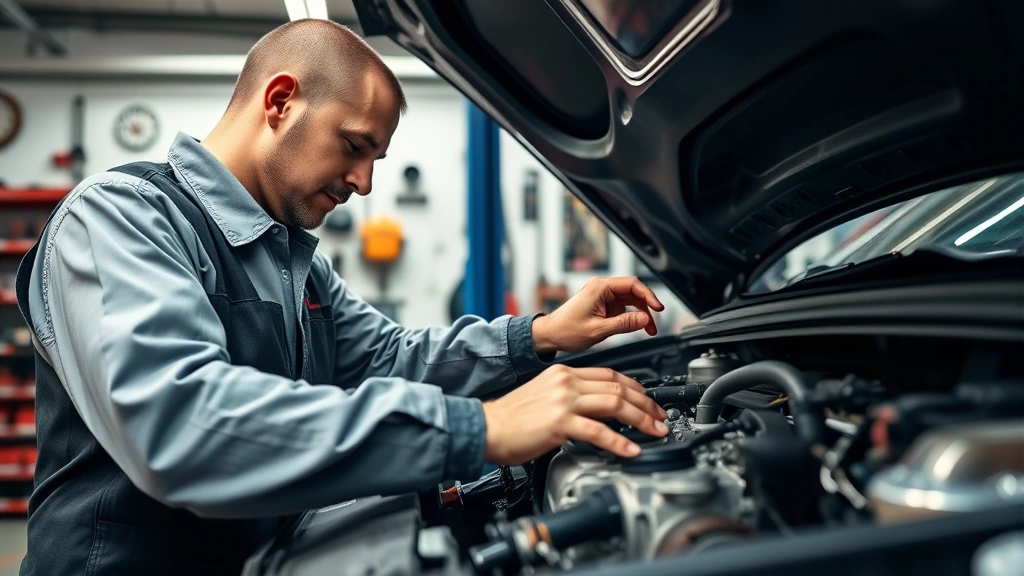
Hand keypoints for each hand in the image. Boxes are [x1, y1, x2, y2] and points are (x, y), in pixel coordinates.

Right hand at [481, 365, 668, 464]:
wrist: (485, 426)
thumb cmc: (511, 418)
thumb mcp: (545, 395)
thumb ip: (571, 397)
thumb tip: (598, 410)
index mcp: (564, 373)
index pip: (611, 374)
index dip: (637, 388)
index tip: (649, 401)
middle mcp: (566, 382)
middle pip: (619, 387)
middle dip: (646, 404)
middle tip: (661, 418)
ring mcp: (563, 401)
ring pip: (615, 404)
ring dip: (641, 419)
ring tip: (655, 431)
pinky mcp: (559, 423)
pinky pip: (598, 431)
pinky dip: (619, 441)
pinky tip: (631, 449)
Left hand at [532, 277, 664, 353]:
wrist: (549, 335)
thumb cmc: (566, 330)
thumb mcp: (598, 330)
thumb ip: (623, 324)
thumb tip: (644, 319)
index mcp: (600, 288)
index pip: (632, 284)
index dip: (649, 295)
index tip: (658, 309)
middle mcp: (602, 289)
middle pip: (634, 292)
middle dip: (647, 308)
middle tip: (654, 325)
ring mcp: (603, 297)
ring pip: (631, 301)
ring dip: (641, 314)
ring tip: (648, 330)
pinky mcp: (603, 306)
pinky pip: (624, 308)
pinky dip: (632, 317)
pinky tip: (637, 328)